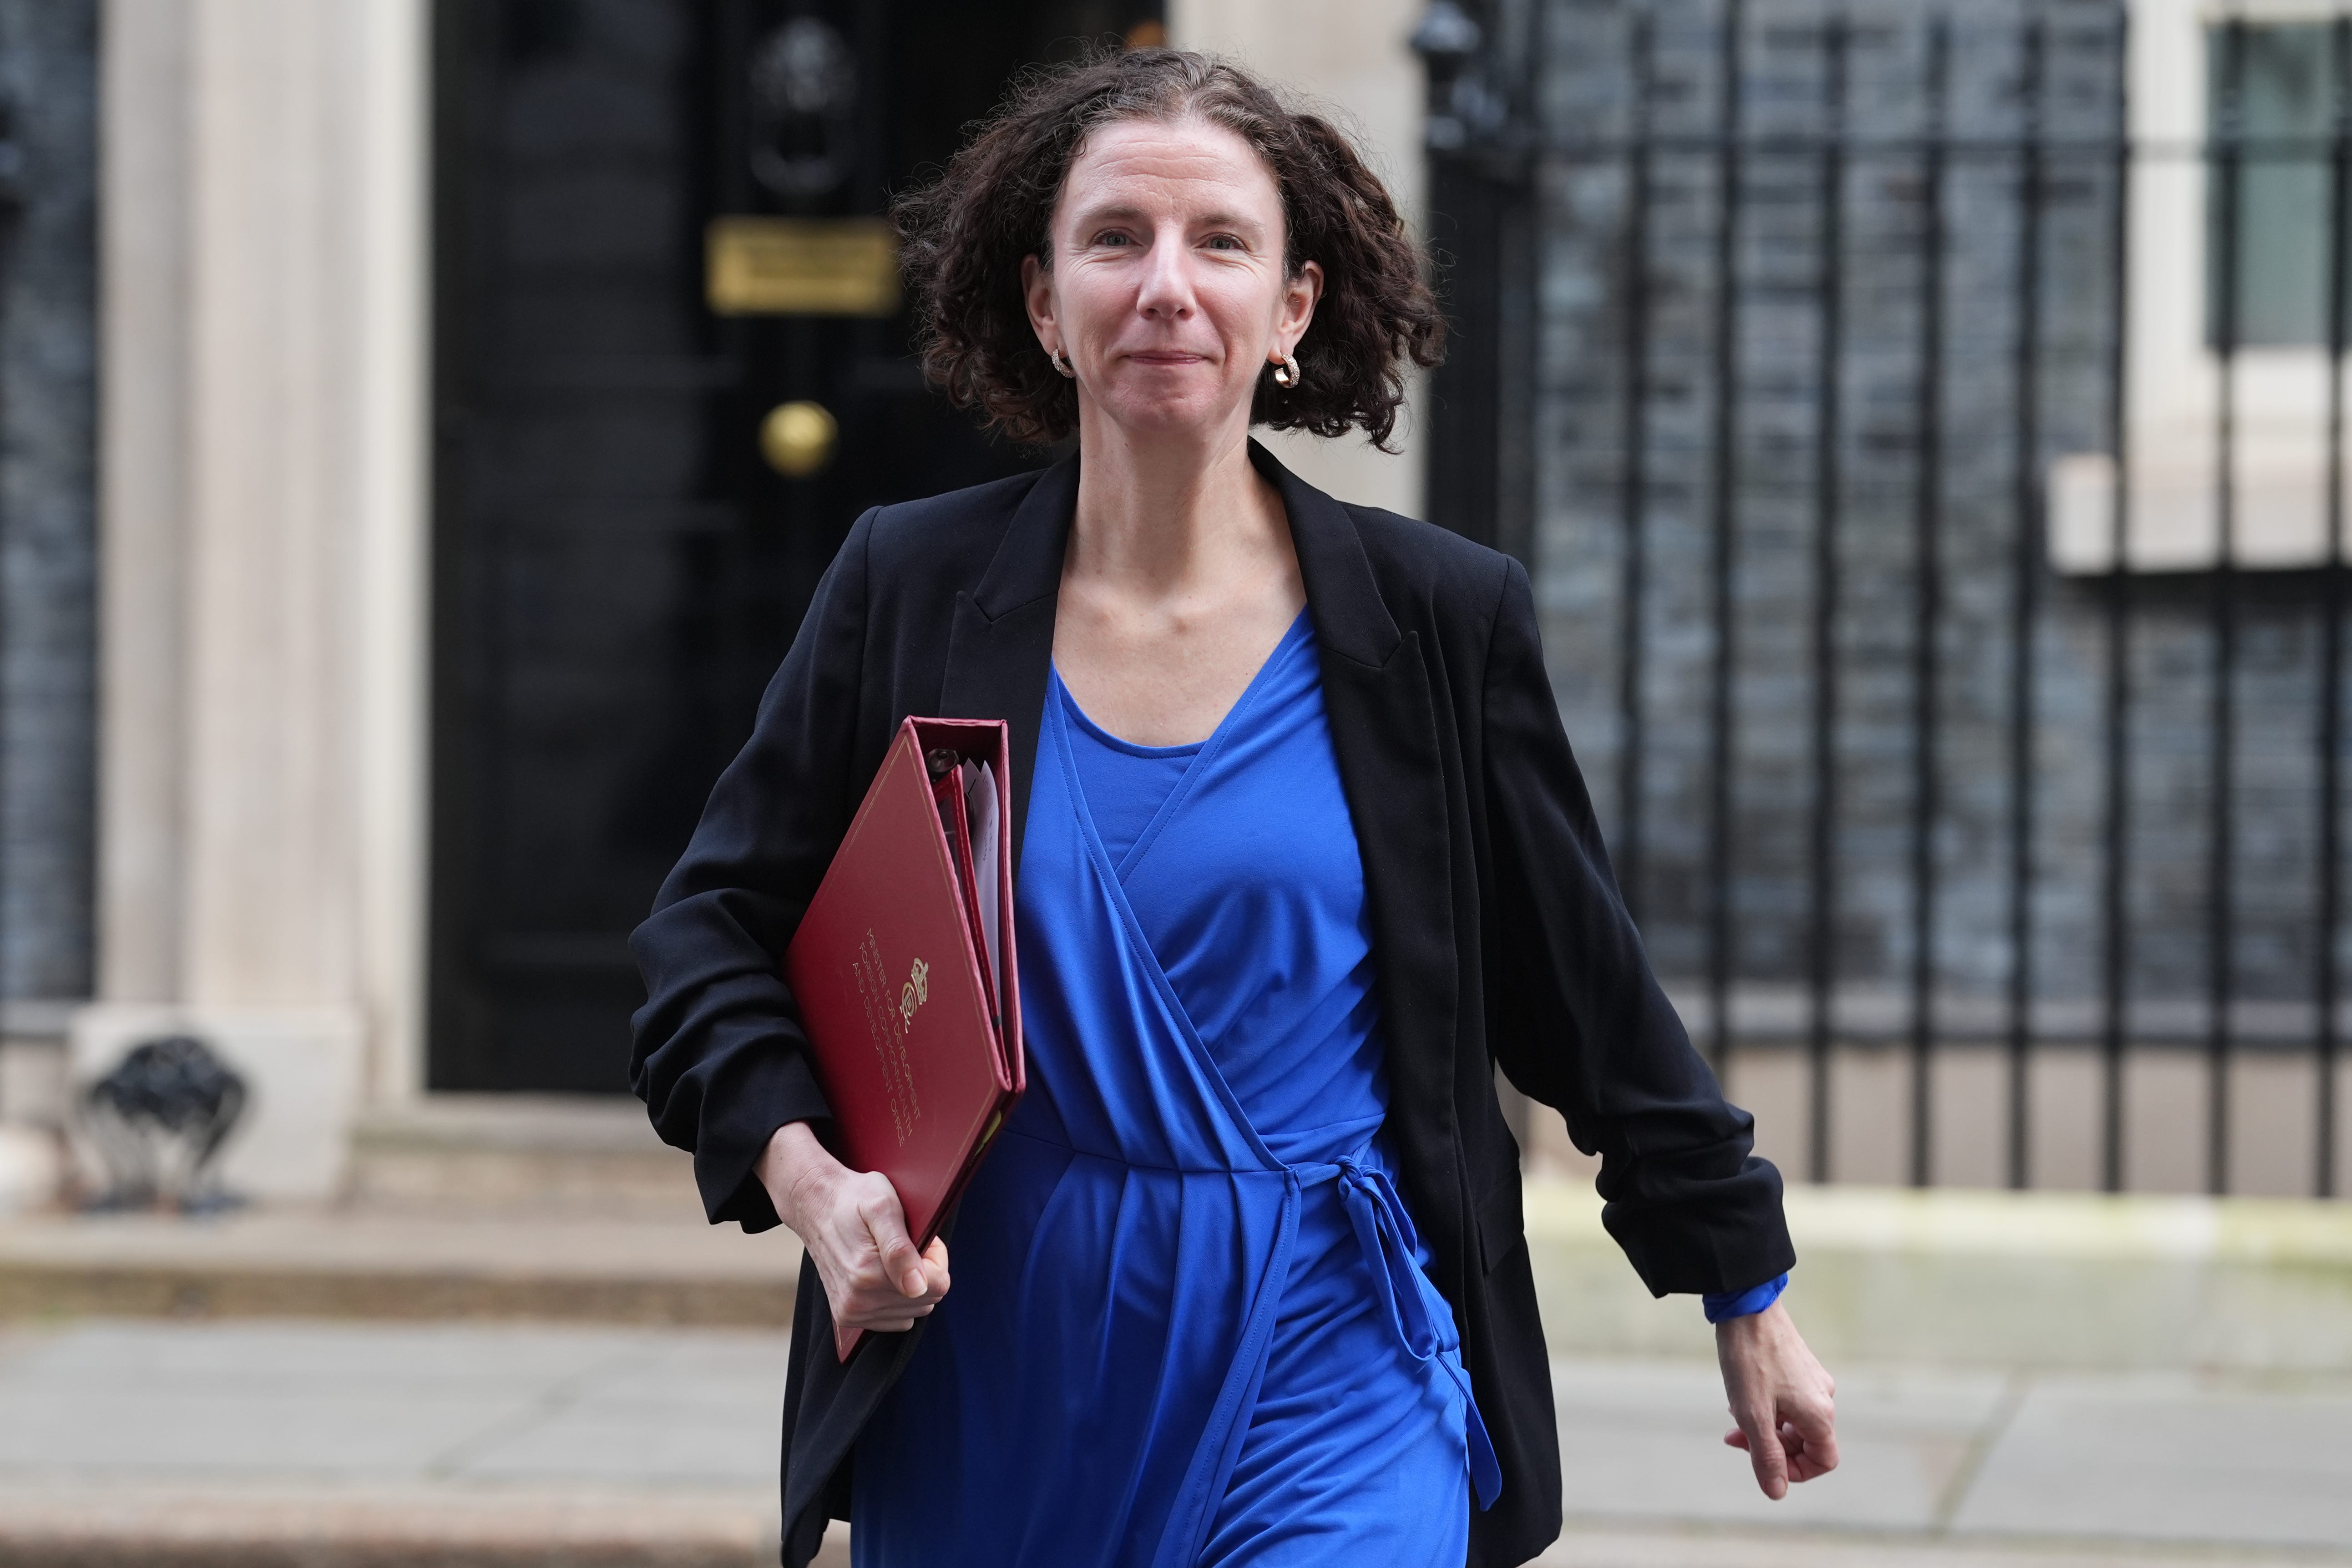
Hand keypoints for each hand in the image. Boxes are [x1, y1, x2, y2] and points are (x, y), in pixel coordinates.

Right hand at [757, 1121, 949, 1333]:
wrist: (815, 1206)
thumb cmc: (853, 1199)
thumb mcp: (882, 1207)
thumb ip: (900, 1248)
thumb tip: (916, 1288)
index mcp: (868, 1274)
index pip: (938, 1285)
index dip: (935, 1258)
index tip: (920, 1238)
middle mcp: (858, 1300)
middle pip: (927, 1299)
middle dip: (924, 1270)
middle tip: (904, 1242)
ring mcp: (852, 1312)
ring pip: (913, 1310)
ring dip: (910, 1284)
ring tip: (890, 1255)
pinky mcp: (847, 1317)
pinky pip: (895, 1319)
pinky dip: (896, 1297)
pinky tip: (881, 1272)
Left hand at [1715, 1298, 1838, 1498]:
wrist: (1746, 1304)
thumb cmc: (1749, 1359)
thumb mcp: (1753, 1415)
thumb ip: (1766, 1456)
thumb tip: (1777, 1492)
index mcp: (1819, 1413)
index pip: (1823, 1461)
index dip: (1796, 1471)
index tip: (1764, 1464)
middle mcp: (1823, 1396)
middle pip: (1806, 1441)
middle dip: (1772, 1448)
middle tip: (1735, 1439)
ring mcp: (1811, 1379)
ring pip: (1793, 1420)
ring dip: (1765, 1427)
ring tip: (1733, 1417)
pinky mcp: (1798, 1365)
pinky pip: (1787, 1400)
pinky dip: (1765, 1407)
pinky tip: (1739, 1398)